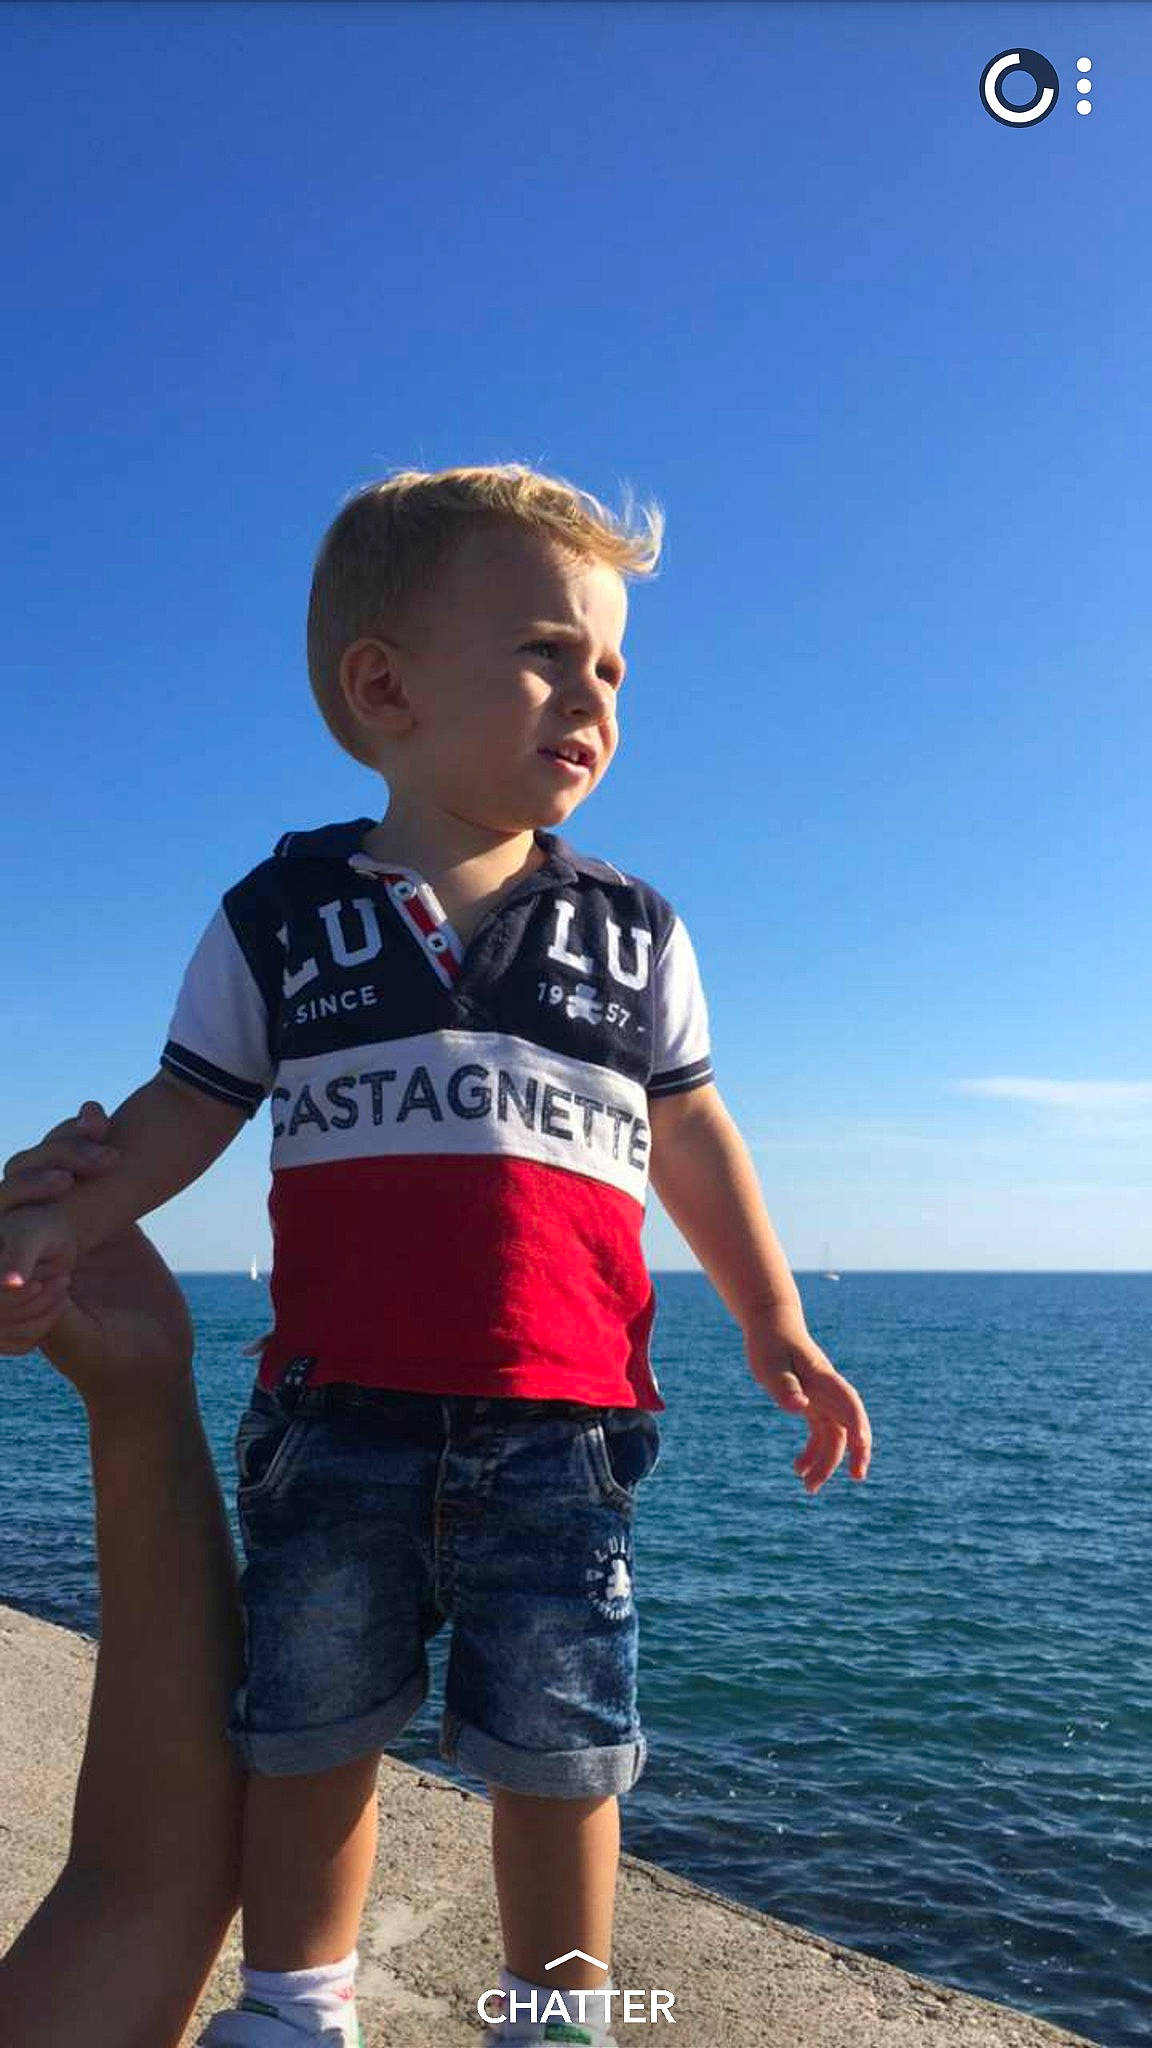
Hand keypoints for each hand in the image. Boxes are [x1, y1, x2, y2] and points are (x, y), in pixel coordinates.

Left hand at [0, 1101, 191, 1401]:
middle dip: (41, 1167)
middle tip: (78, 1171)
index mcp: (14, 1279)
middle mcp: (32, 1249)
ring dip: (63, 1144)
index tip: (63, 1189)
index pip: (1, 1225)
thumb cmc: (118, 1368)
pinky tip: (102, 1117)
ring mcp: (67, 1230)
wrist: (160, 1366)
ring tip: (97, 1127)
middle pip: (16, 1189)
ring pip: (46, 1171)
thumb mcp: (86, 1345)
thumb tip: (19, 1281)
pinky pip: (85, 1172)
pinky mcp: (102, 1219)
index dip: (22, 1197)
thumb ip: (56, 1316)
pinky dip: (87, 1140)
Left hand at [745, 1315, 871, 1492]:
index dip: (859, 1427)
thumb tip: (799, 1408)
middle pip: (848, 1425)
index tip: (861, 1449)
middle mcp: (828, 1391)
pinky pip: (819, 1433)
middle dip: (855, 1453)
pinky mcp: (812, 1404)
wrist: (772, 1326)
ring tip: (809, 1487)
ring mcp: (822, 1399)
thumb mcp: (770, 1364)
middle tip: (857, 1478)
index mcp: (823, 1379)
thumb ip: (784, 1387)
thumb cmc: (770, 1342)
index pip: (848, 1404)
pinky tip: (798, 1468)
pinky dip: (812, 1452)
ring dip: (826, 1462)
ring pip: (833, 1436)